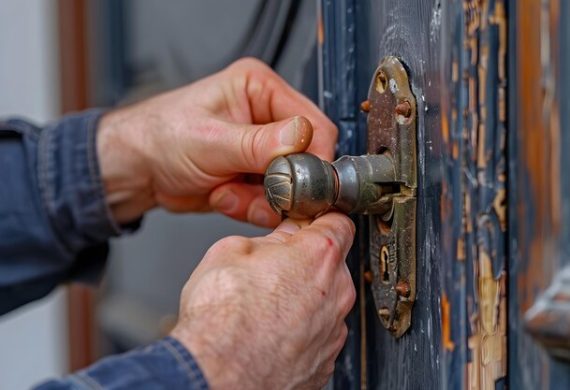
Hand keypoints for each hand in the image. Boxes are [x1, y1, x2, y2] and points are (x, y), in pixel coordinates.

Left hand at [97, 58, 336, 225]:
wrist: (138, 170)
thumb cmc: (161, 137)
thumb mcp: (211, 139)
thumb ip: (259, 143)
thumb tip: (301, 138)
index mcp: (259, 88)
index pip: (313, 123)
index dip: (313, 158)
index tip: (300, 182)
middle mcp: (265, 116)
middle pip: (305, 158)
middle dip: (281, 183)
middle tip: (258, 192)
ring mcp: (261, 149)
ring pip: (289, 185)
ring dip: (261, 198)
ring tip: (228, 191)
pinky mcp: (255, 176)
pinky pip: (272, 201)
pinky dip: (250, 207)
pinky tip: (225, 196)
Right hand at [171, 213, 355, 388]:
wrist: (218, 375)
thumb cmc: (222, 318)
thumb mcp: (231, 250)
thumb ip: (268, 239)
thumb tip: (279, 238)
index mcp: (318, 255)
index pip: (338, 222)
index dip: (318, 219)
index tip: (305, 224)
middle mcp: (335, 292)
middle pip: (331, 265)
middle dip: (306, 262)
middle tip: (272, 268)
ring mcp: (333, 331)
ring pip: (325, 302)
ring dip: (304, 298)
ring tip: (265, 306)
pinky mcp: (325, 362)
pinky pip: (318, 335)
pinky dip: (300, 331)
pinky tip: (271, 333)